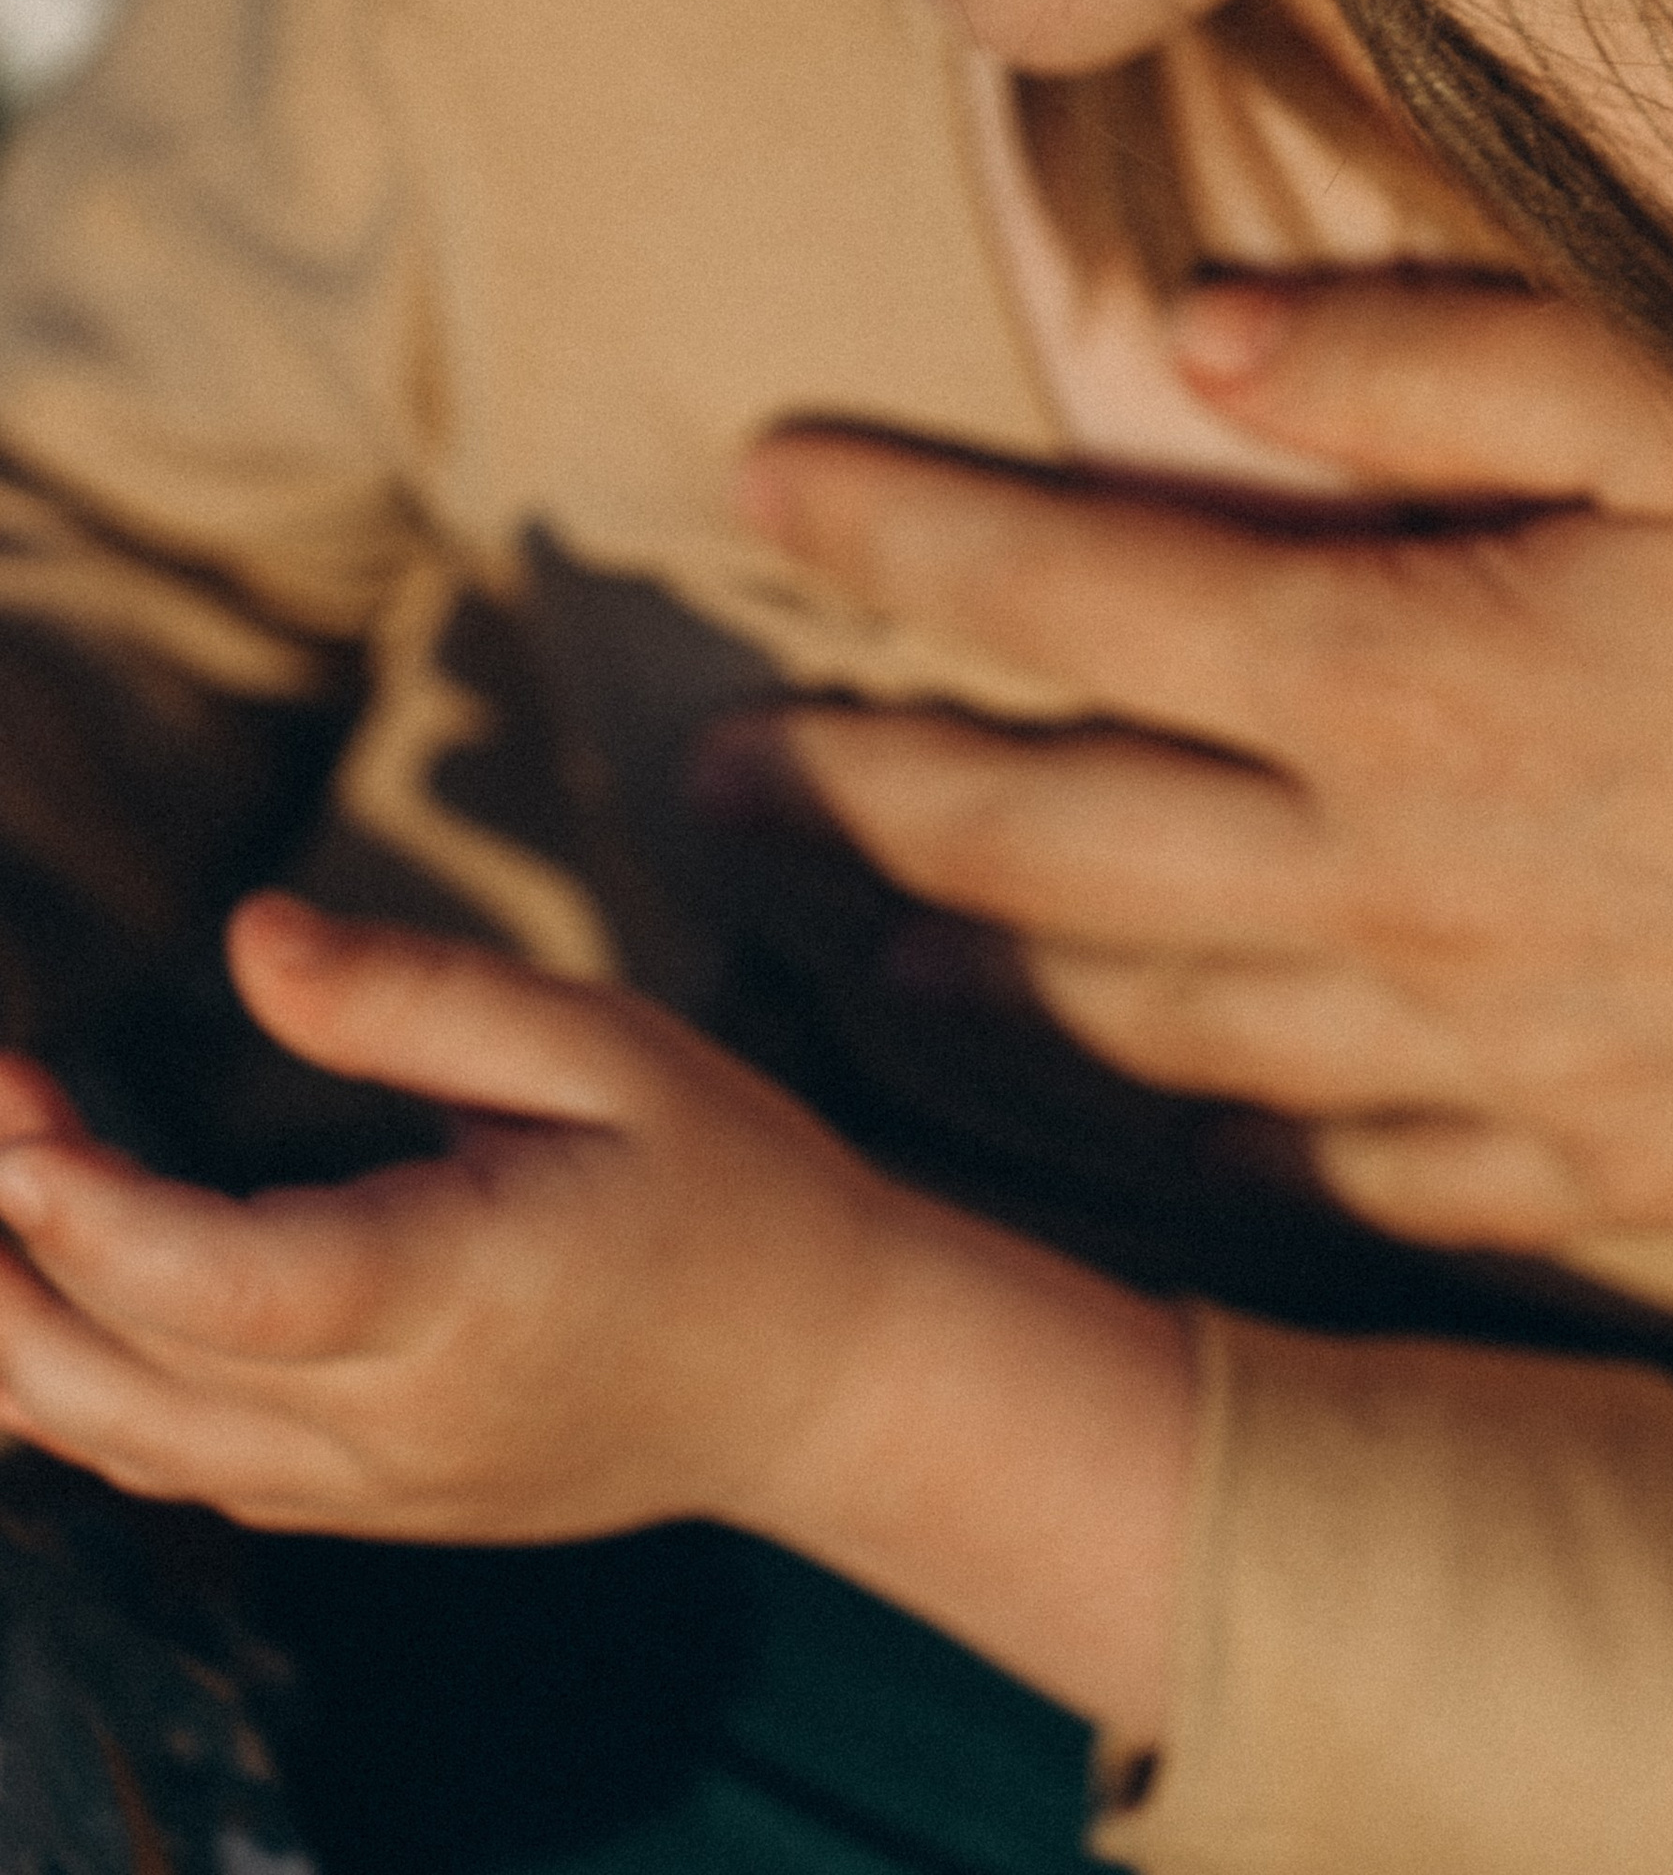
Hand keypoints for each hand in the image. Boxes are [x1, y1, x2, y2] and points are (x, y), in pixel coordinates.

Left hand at [0, 896, 1190, 1731]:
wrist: (824, 1379)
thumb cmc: (729, 1180)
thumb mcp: (606, 1045)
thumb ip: (417, 996)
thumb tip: (246, 933)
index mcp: (464, 1296)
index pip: (232, 1288)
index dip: (96, 1217)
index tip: (17, 1119)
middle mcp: (392, 1423)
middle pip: (125, 1382)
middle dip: (8, 1254)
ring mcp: (365, 1489)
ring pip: (120, 1444)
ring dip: (15, 1327)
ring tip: (0, 1169)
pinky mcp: (357, 1506)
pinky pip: (170, 1462)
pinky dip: (77, 1383)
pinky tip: (52, 1276)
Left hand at [735, 279, 1672, 1246]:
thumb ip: (1418, 365)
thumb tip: (1182, 346)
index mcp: (1398, 677)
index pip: (1061, 591)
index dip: (884, 532)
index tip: (750, 480)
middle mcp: (1392, 890)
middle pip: (1045, 847)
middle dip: (851, 798)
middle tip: (708, 785)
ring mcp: (1483, 1055)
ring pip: (1152, 1031)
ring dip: (978, 984)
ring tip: (864, 963)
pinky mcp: (1595, 1165)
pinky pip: (1339, 1172)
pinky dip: (1208, 1134)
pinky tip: (1161, 1116)